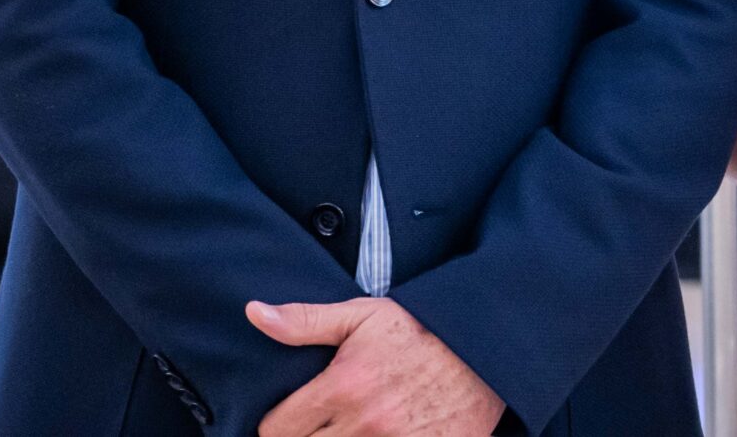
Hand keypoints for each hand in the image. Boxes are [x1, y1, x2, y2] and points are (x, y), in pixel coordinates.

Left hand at [249, 298, 503, 436]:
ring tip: (344, 431)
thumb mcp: (362, 316)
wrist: (482, 350)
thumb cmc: (419, 330)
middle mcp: (363, 425)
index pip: (276, 430)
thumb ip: (305, 321)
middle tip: (316, 427)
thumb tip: (254, 313)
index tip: (291, 418)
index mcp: (342, 388)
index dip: (278, 425)